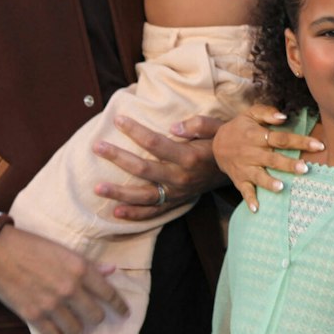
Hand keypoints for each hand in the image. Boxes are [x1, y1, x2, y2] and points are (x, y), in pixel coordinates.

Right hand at [0, 222, 126, 333]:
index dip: (120, 306)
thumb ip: (90, 265)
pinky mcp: (33, 316)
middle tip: (91, 315)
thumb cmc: (33, 247)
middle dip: (96, 317)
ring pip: (76, 329)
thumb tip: (112, 270)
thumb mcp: (65, 250)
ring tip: (72, 323)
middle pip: (96, 316)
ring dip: (76, 327)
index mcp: (80, 269)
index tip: (125, 313)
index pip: (109, 294)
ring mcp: (51, 304)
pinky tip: (56, 328)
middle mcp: (70, 289)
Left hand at [93, 114, 227, 219]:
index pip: (156, 143)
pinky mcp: (177, 202)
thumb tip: (173, 126)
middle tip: (97, 147)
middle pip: (143, 169)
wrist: (236, 170)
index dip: (136, 131)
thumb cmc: (223, 144)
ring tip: (97, 187)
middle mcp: (181, 177)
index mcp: (189, 157)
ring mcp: (178, 193)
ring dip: (119, 192)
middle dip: (118, 158)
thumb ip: (198, 125)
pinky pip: (154, 212)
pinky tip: (116, 212)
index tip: (118, 119)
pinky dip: (135, 214)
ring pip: (144, 195)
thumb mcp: (218, 128)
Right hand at [212, 105, 322, 212]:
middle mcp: (252, 153)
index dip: (300, 141)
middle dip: (288, 165)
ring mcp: (245, 168)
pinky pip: (244, 191)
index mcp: (257, 136)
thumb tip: (284, 117)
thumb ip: (267, 113)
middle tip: (305, 169)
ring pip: (259, 176)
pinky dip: (250, 200)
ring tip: (281, 187)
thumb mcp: (251, 114)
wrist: (216, 144)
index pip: (281, 138)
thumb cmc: (240, 128)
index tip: (318, 145)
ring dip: (269, 183)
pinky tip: (256, 209)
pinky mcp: (239, 180)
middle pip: (273, 159)